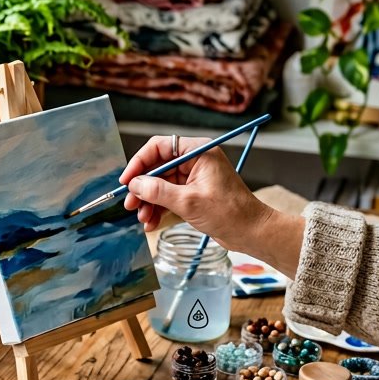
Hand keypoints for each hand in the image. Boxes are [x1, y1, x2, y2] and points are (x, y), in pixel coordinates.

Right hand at [120, 135, 264, 244]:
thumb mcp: (189, 202)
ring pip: (161, 184)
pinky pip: (168, 196)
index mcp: (198, 152)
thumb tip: (135, 185)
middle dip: (143, 187)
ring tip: (143, 218)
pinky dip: (158, 208)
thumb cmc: (230, 213)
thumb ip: (158, 191)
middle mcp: (195, 161)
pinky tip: (151, 222)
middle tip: (130, 204)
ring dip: (149, 201)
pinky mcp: (193, 193)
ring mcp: (194, 177)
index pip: (160, 147)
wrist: (251, 232)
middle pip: (158, 167)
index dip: (139, 163)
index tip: (127, 181)